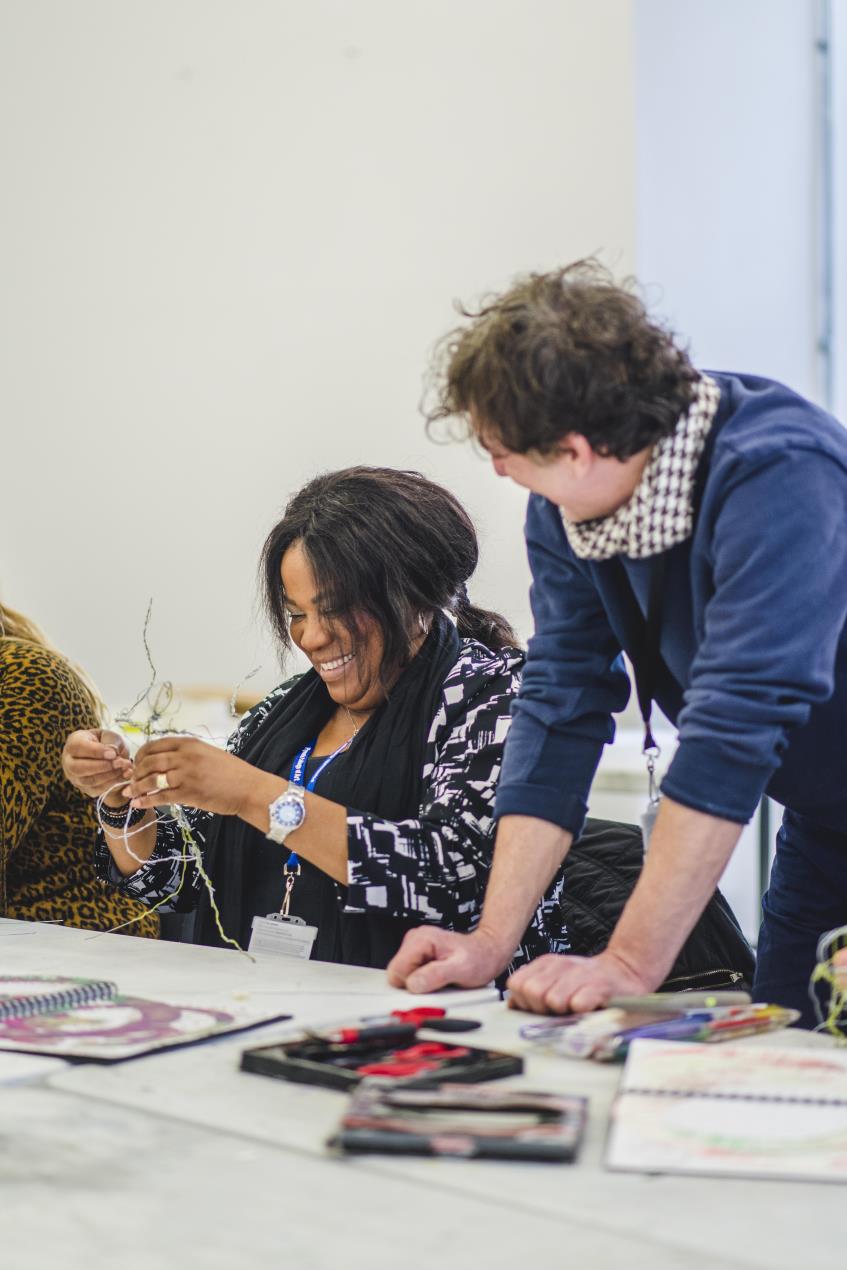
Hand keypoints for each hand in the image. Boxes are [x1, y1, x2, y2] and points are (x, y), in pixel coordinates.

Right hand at [62, 729, 133, 804]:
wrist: (106, 754)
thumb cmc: (106, 741)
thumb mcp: (109, 735)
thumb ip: (111, 742)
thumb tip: (113, 753)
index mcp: (73, 743)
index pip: (78, 747)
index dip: (96, 751)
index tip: (113, 753)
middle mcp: (69, 762)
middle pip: (79, 768)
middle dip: (102, 766)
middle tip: (120, 762)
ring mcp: (75, 777)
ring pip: (88, 781)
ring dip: (109, 775)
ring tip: (125, 768)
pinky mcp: (85, 788)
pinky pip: (97, 790)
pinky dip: (113, 783)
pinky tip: (124, 775)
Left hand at [124, 736, 262, 817]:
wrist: (249, 788)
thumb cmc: (231, 773)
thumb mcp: (207, 754)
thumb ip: (187, 754)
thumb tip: (163, 760)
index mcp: (189, 743)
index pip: (154, 746)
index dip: (140, 756)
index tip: (136, 765)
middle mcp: (185, 756)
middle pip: (148, 762)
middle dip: (135, 773)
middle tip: (130, 781)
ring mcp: (186, 774)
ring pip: (151, 779)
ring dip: (136, 787)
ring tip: (129, 793)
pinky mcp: (189, 793)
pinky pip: (160, 796)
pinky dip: (146, 800)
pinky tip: (138, 804)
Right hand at [386, 927, 508, 992]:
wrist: (488, 952)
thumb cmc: (478, 958)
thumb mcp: (461, 969)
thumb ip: (436, 975)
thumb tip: (413, 984)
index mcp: (420, 940)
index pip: (396, 971)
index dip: (412, 985)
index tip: (431, 986)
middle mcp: (414, 940)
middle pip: (397, 974)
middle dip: (415, 985)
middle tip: (439, 983)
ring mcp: (415, 947)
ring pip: (403, 976)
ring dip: (420, 984)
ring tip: (442, 979)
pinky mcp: (418, 955)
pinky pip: (410, 975)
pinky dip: (423, 981)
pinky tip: (439, 977)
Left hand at [505, 949, 655, 1013]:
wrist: (624, 973)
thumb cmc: (587, 984)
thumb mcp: (556, 982)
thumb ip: (533, 993)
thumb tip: (513, 1005)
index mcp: (546, 964)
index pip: (516, 984)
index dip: (524, 1000)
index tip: (537, 1007)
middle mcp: (561, 966)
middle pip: (531, 992)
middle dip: (540, 1007)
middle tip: (556, 1010)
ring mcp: (580, 974)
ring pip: (553, 1000)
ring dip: (562, 1011)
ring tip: (573, 1009)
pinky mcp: (599, 986)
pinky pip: (579, 1004)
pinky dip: (581, 1011)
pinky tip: (586, 1009)